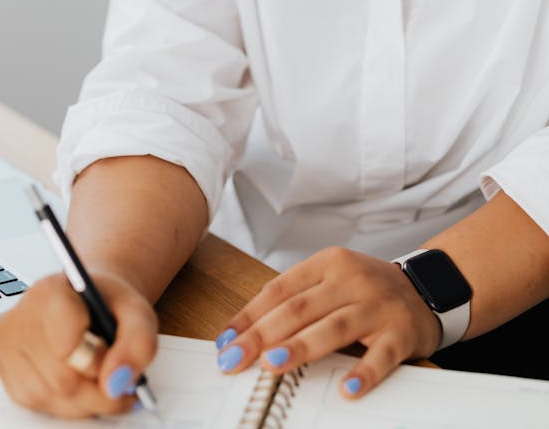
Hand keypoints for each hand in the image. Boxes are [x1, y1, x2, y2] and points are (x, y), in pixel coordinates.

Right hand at [0, 270, 157, 417]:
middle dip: (97, 390)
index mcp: (51, 291)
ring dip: (82, 402)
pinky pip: (35, 404)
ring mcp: (7, 344)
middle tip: (117, 379)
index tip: (112, 357)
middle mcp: (20, 316)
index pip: (67, 345)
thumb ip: (138, 343)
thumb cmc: (107, 304)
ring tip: (98, 379)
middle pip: (61, 380)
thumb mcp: (137, 311)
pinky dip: (63, 404)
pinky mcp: (4, 369)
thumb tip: (117, 382)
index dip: (97, 362)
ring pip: (48, 398)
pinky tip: (77, 383)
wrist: (86, 299)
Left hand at [214, 246, 441, 398]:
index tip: (226, 341)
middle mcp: (350, 280)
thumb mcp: (332, 281)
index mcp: (327, 263)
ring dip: (301, 346)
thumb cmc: (367, 289)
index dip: (249, 315)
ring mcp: (376, 305)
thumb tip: (248, 333)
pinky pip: (380, 354)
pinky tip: (348, 388)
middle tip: (236, 358)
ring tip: (273, 364)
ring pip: (334, 326)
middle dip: (262, 334)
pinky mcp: (401, 331)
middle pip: (300, 307)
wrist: (427, 288)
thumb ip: (297, 301)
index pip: (280, 289)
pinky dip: (364, 371)